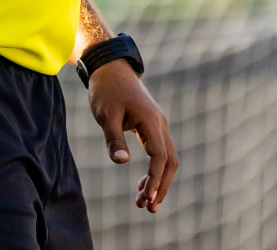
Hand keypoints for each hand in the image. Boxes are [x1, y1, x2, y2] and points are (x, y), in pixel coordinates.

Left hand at [87, 59, 176, 212]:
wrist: (111, 69)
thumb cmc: (106, 91)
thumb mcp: (106, 116)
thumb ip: (114, 139)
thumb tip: (121, 162)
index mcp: (150, 120)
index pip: (159, 156)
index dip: (155, 179)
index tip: (147, 198)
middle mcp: (159, 123)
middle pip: (169, 160)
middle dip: (161, 186)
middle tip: (148, 208)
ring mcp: (158, 124)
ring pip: (167, 157)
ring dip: (159, 180)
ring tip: (145, 201)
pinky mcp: (152, 126)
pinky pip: (160, 151)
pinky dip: (155, 169)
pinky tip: (143, 184)